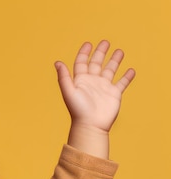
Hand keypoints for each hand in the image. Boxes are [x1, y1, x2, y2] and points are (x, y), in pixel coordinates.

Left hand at [55, 41, 134, 157]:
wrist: (91, 125)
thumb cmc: (78, 110)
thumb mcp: (69, 91)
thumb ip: (64, 77)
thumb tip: (57, 62)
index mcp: (81, 81)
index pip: (82, 63)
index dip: (84, 53)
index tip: (88, 44)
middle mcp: (92, 82)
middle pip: (97, 63)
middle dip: (100, 52)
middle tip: (105, 42)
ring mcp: (104, 88)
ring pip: (110, 70)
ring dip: (114, 61)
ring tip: (119, 51)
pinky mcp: (114, 94)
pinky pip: (122, 83)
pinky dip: (127, 76)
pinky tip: (131, 70)